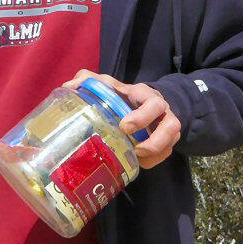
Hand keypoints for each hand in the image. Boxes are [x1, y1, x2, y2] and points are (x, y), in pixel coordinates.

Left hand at [64, 71, 180, 168]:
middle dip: (155, 140)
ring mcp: (166, 127)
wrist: (142, 101)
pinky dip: (154, 160)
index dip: (142, 117)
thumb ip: (89, 81)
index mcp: (145, 96)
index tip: (124, 127)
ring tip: (137, 156)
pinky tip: (139, 162)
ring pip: (173, 141)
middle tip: (135, 147)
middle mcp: (161, 112)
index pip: (152, 103)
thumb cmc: (122, 94)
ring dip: (156, 152)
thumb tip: (69, 86)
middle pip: (172, 125)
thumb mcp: (108, 84)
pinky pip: (166, 153)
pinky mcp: (166, 141)